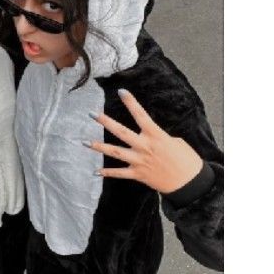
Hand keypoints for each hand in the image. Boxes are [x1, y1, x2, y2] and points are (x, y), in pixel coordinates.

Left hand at [86, 88, 203, 193]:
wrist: (189, 183)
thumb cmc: (186, 160)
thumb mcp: (175, 142)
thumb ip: (158, 138)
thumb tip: (149, 139)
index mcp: (156, 135)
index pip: (140, 115)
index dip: (131, 102)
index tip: (121, 91)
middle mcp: (145, 146)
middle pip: (121, 132)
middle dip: (105, 122)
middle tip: (91, 113)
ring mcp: (139, 161)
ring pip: (115, 152)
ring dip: (98, 147)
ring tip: (84, 142)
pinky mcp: (138, 175)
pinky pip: (119, 173)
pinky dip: (107, 173)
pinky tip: (95, 172)